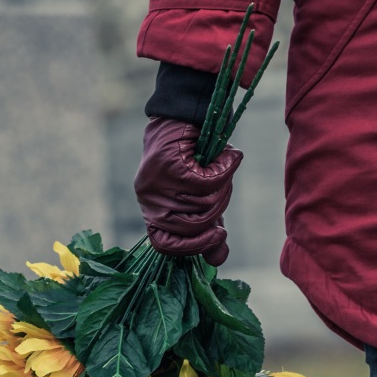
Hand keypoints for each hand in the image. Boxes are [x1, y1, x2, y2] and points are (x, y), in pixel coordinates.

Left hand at [134, 117, 242, 264]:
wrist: (184, 115)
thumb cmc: (195, 160)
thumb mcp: (202, 199)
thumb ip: (209, 229)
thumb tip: (217, 262)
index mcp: (154, 212)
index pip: (164, 245)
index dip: (192, 247)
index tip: (217, 236)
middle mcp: (149, 201)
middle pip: (191, 226)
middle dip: (216, 211)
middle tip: (222, 191)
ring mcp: (156, 185)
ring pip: (201, 204)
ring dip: (221, 188)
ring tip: (222, 170)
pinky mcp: (170, 166)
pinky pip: (206, 182)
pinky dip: (223, 170)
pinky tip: (226, 158)